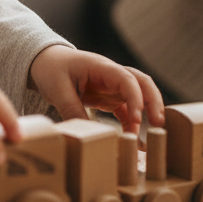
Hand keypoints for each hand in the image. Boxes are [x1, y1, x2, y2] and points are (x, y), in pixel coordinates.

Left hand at [28, 45, 164, 136]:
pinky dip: (132, 123)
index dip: (135, 98)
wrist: (43, 62)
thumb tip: (89, 134)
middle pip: (142, 83)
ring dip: (146, 114)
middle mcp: (111, 74)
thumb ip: (73, 110)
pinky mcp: (108, 97)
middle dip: (154, 102)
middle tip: (159, 124)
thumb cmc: (50, 69)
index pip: (126, 79)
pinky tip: (133, 139)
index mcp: (100, 67)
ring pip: (138, 97)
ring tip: (148, 137)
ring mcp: (111, 86)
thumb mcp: (58, 89)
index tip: (137, 119)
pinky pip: (126, 109)